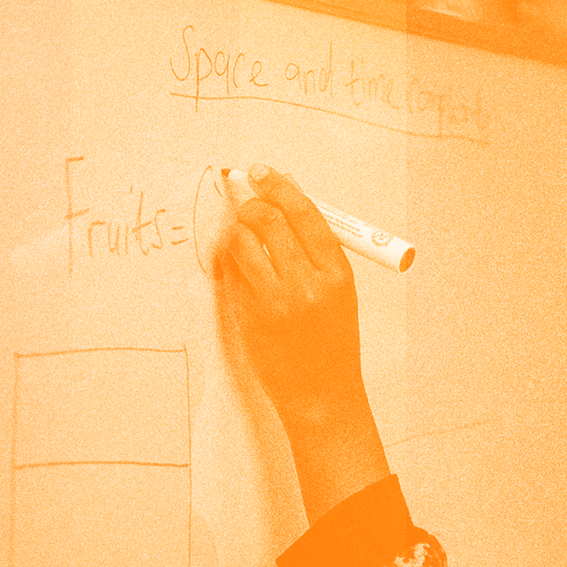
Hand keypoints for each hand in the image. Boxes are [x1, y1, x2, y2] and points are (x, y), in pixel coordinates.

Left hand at [213, 164, 364, 422]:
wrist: (321, 395)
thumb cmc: (332, 340)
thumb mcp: (338, 290)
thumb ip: (315, 246)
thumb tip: (287, 194)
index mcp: (335, 273)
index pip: (303, 212)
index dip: (278, 185)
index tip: (260, 171)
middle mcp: (305, 284)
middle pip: (268, 220)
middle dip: (250, 203)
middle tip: (242, 198)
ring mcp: (273, 302)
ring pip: (242, 242)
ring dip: (235, 228)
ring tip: (239, 230)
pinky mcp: (247, 316)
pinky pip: (230, 272)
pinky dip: (228, 258)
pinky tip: (234, 258)